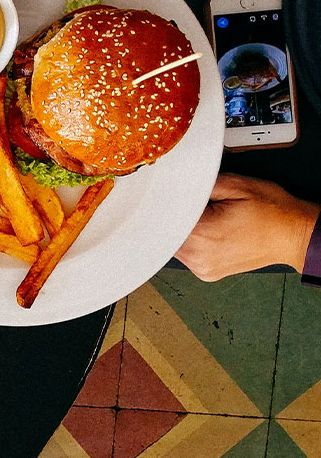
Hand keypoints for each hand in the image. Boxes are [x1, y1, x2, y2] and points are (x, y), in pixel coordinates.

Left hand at [176, 174, 317, 280]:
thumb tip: (177, 186)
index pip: (162, 221)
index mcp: (202, 236)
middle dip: (173, 218)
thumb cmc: (272, 212)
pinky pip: (186, 255)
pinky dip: (190, 242)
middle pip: (164, 234)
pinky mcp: (206, 273)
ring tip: (205, 219)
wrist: (294, 235)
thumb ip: (200, 185)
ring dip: (180, 231)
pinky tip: (207, 232)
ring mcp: (202, 268)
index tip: (163, 198)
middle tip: (191, 205)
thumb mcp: (236, 185)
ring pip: (173, 245)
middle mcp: (198, 257)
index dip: (162, 206)